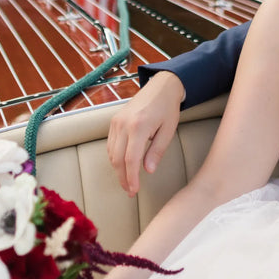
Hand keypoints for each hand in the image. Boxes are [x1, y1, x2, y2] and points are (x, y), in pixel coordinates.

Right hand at [106, 71, 184, 194]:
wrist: (161, 87)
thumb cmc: (168, 109)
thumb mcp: (168, 131)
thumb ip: (157, 151)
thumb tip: (148, 171)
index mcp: (139, 127)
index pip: (131, 160)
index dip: (131, 178)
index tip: (134, 190)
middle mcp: (123, 124)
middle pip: (117, 159)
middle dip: (123, 177)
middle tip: (130, 191)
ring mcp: (116, 121)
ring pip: (111, 152)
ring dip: (117, 169)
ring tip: (127, 181)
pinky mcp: (114, 121)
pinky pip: (110, 144)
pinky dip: (114, 157)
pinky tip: (122, 166)